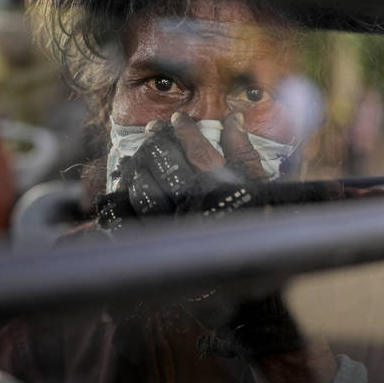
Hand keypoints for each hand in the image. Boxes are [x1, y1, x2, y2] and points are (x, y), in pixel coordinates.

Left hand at [96, 111, 264, 230]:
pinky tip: (127, 187)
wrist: (245, 264)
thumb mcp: (257, 186)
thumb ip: (244, 152)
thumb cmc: (253, 220)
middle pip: (166, 163)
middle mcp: (192, 204)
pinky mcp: (157, 243)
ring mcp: (172, 225)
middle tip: (153, 130)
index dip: (185, 130)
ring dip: (140, 168)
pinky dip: (126, 199)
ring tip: (140, 157)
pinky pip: (133, 217)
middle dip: (157, 142)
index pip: (197, 150)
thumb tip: (232, 118)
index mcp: (219, 188)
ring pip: (145, 189)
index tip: (178, 119)